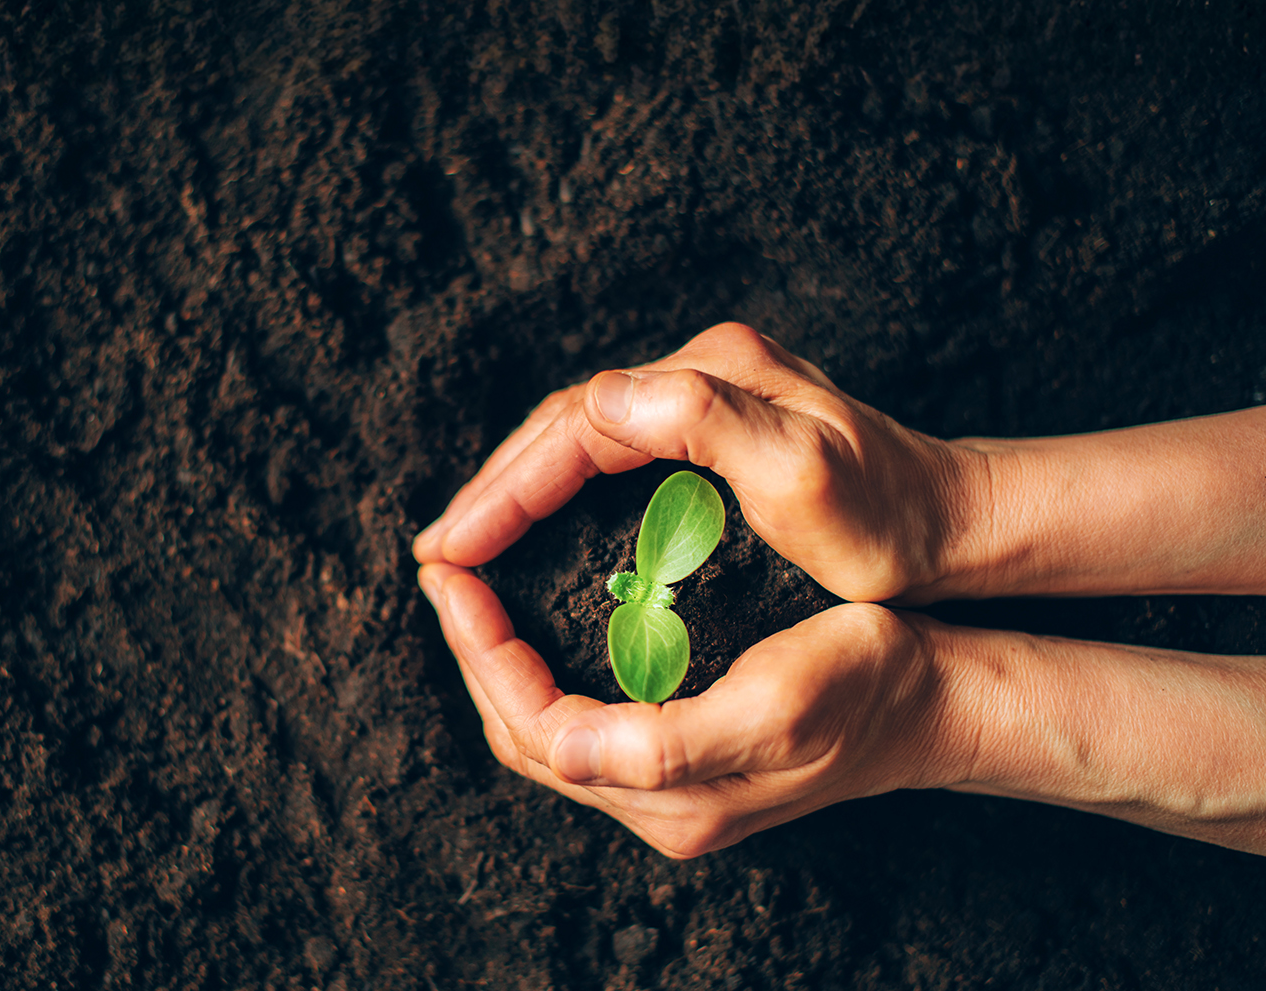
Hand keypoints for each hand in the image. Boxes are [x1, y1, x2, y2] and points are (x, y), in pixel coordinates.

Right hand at [412, 322, 982, 603]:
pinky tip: (533, 528)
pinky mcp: (713, 431)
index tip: (452, 549)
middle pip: (563, 424)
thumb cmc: (890, 518)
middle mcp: (701, 373)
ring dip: (515, 491)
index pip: (574, 425)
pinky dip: (556, 492)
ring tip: (466, 545)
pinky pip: (605, 455)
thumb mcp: (804, 475)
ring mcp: (706, 398)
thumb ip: (706, 422)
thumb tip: (603, 394)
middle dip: (493, 490)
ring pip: (578, 437)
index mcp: (710, 376)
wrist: (958, 524)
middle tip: (438, 555)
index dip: (505, 488)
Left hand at [419, 562, 961, 857]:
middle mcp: (660, 806)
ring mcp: (669, 789)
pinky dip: (541, 670)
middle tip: (447, 575)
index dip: (482, 654)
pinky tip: (536, 621)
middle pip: (524, 734)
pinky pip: (579, 721)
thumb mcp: (775, 704)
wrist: (935, 698)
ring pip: (544, 731)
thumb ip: (663, 741)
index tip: (454, 579)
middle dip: (475, 654)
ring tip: (474, 592)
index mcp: (671, 797)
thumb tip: (557, 747)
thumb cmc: (866, 683)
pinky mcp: (681, 762)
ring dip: (500, 661)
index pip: (533, 729)